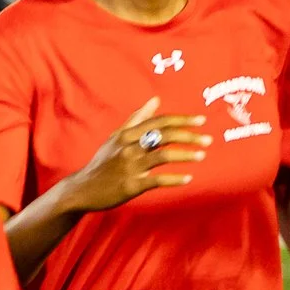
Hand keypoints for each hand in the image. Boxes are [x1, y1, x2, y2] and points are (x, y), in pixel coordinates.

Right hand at [60, 95, 208, 214]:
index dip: (181, 120)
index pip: (158, 122)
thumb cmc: (103, 162)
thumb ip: (137, 119)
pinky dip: (174, 179)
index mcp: (126, 135)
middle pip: (163, 136)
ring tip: (201, 155)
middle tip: (208, 140)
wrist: (82, 189)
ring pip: (163, 156)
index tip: (201, 120)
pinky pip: (157, 180)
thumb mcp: (116, 138)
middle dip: (189, 136)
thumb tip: (155, 100)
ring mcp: (129, 167)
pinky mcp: (130, 185)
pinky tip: (188, 179)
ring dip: (185, 155)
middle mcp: (127, 148)